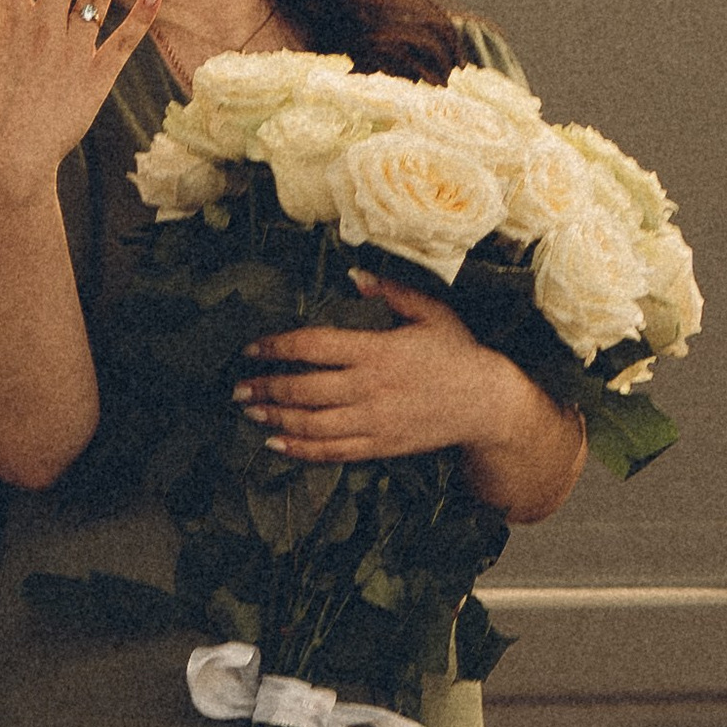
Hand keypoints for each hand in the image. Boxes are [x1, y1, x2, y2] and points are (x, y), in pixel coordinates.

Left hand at [238, 269, 582, 514]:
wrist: (488, 405)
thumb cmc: (458, 354)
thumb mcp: (430, 312)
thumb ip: (390, 292)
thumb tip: (353, 275)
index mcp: (376, 350)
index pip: (313, 346)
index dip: (276, 347)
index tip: (251, 349)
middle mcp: (368, 388)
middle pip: (302, 389)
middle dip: (265, 389)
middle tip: (237, 388)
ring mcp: (372, 421)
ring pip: (311, 424)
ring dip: (275, 420)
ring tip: (251, 413)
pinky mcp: (380, 446)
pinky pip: (332, 452)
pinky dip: (300, 450)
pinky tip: (277, 446)